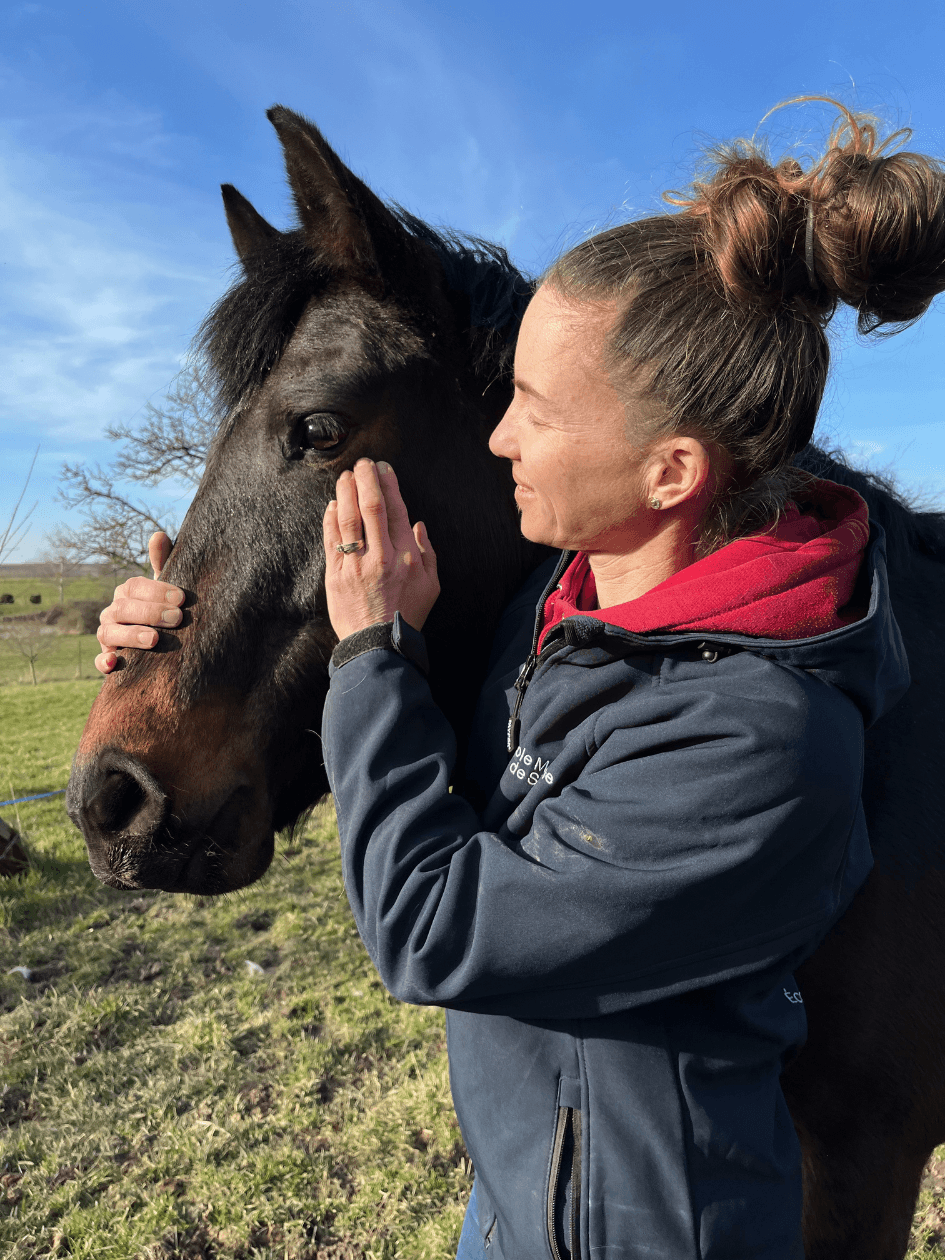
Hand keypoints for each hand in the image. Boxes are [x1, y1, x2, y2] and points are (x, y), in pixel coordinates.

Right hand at [94, 532, 183, 673]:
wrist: (164, 647)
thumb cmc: (165, 610)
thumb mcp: (167, 590)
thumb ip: (163, 563)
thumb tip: (159, 534)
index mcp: (127, 593)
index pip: (135, 587)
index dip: (157, 591)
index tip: (182, 597)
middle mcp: (112, 612)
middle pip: (123, 609)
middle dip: (150, 613)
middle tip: (178, 619)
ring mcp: (108, 636)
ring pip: (109, 633)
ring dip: (131, 636)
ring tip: (154, 640)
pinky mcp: (108, 660)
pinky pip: (100, 662)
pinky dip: (104, 662)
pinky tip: (115, 664)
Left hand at [324, 459, 438, 640]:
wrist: (378, 646)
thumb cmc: (408, 616)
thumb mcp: (431, 585)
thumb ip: (428, 552)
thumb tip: (419, 524)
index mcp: (405, 556)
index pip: (396, 510)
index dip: (389, 485)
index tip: (384, 468)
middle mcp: (380, 557)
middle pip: (370, 507)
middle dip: (366, 479)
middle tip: (363, 463)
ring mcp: (354, 565)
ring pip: (347, 519)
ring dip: (345, 492)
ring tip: (345, 476)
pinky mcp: (335, 575)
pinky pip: (331, 540)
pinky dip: (331, 519)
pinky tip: (333, 504)